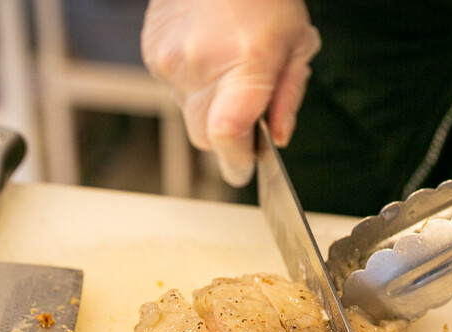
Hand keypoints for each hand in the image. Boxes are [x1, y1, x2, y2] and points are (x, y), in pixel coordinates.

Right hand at [141, 0, 320, 185]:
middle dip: (225, 136)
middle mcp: (202, 67)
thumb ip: (288, 97)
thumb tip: (276, 138)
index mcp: (245, 66)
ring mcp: (171, 61)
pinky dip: (190, 82)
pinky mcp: (153, 53)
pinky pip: (172, 89)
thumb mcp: (298, 44)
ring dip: (207, 105)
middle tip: (244, 112)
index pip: (226, 136)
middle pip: (205, 137)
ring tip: (226, 67)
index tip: (245, 167)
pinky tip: (206, 54)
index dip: (237, 161)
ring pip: (187, 113)